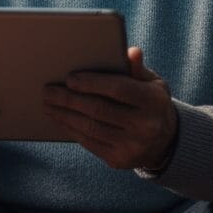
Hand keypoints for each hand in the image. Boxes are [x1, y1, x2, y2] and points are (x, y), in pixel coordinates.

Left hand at [42, 47, 177, 171]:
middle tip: (48, 91)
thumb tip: (131, 51)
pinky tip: (59, 118)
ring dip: (64, 115)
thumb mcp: (152, 83)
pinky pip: (89, 142)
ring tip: (48, 104)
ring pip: (90, 127)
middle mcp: (145, 126)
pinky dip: (71, 129)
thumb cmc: (150, 103)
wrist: (165, 142)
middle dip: (69, 99)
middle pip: (99, 109)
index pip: (119, 89)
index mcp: (153, 102)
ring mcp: (132, 146)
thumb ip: (137, 69)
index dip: (92, 83)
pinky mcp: (118, 160)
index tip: (69, 78)